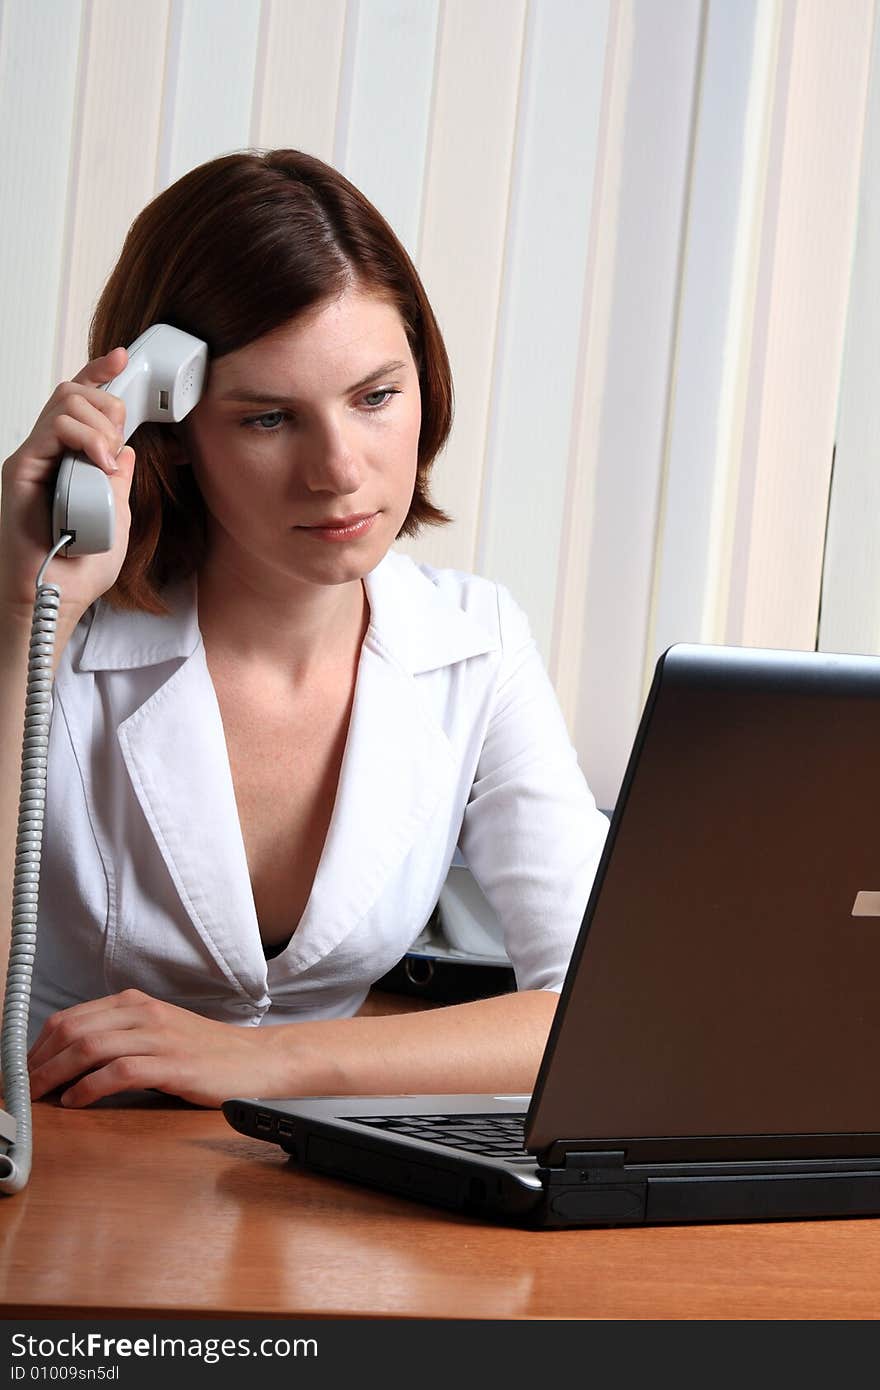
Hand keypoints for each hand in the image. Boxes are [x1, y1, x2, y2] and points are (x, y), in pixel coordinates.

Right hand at [0, 348, 136, 624]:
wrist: (56, 598)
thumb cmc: (79, 570)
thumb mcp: (118, 517)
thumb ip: (119, 482)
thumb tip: (127, 451)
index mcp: (66, 461)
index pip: (78, 405)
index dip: (98, 376)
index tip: (120, 359)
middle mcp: (46, 454)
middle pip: (74, 393)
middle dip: (108, 407)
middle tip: (118, 447)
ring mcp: (33, 459)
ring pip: (65, 402)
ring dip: (100, 425)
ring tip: (108, 463)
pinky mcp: (22, 469)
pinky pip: (55, 430)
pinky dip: (87, 440)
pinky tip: (101, 464)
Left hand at [27, 989, 288, 1107]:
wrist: (257, 1061)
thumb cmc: (206, 1053)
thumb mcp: (158, 1034)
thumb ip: (119, 1039)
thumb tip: (69, 1061)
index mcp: (136, 1004)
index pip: (71, 1017)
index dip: (37, 1045)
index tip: (20, 1069)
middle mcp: (144, 1014)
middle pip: (73, 1029)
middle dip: (38, 1060)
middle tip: (20, 1088)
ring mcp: (158, 1038)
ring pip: (89, 1047)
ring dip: (54, 1074)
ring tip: (38, 1096)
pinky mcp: (172, 1065)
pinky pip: (118, 1071)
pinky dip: (88, 1088)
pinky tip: (76, 1101)